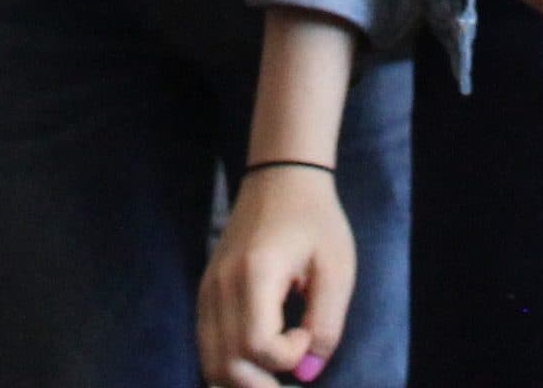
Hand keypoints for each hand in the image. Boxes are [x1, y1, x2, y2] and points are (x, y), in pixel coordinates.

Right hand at [197, 163, 355, 386]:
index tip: (306, 333)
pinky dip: (227, 363)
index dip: (287, 355)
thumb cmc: (314, 219)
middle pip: (226, 364)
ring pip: (210, 361)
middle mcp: (222, 284)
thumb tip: (309, 374)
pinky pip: (206, 343)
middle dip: (261, 385)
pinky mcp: (206, 290)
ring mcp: (209, 287)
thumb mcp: (336, 268)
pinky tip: (255, 359)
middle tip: (290, 374)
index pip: (258, 345)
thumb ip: (326, 325)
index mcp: (256, 273)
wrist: (282, 176)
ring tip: (273, 373)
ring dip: (241, 380)